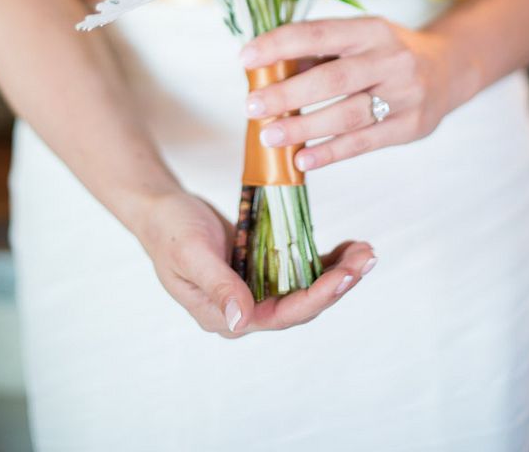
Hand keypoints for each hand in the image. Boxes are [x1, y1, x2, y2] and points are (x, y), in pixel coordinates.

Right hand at [140, 191, 375, 336]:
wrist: (161, 209)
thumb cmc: (169, 231)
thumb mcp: (191, 254)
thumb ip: (218, 285)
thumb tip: (243, 320)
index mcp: (226, 316)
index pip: (282, 315)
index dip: (317, 297)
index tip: (345, 277)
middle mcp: (246, 308)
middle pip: (302, 304)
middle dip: (337, 283)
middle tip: (366, 259)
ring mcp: (255, 289)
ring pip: (306, 286)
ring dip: (337, 271)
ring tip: (365, 252)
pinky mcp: (262, 269)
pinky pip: (298, 268)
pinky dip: (323, 258)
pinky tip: (345, 247)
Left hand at [239, 16, 466, 170]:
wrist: (449, 70)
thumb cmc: (384, 53)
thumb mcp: (358, 39)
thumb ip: (317, 53)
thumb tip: (263, 71)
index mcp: (370, 29)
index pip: (318, 34)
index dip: (280, 45)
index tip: (245, 58)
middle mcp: (390, 59)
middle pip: (333, 79)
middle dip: (287, 93)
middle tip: (251, 106)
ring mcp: (405, 95)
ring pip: (348, 115)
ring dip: (304, 127)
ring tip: (269, 137)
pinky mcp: (411, 126)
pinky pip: (364, 142)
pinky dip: (330, 152)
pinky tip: (302, 158)